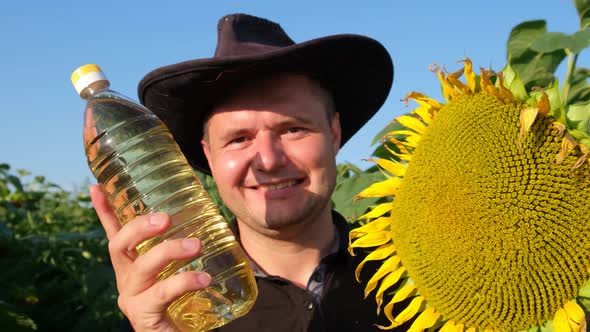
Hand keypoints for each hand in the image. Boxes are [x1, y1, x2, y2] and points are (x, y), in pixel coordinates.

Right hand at [90, 184, 211, 331]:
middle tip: (166, 218)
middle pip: (118, 246)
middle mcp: (126, 279)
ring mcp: (132, 298)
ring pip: (142, 268)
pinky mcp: (143, 316)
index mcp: (132, 264)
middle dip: (139, 227)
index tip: (96, 186)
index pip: (115, 233)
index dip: (104, 211)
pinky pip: (161, 294)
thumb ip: (186, 247)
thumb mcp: (180, 267)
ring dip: (169, 251)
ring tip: (197, 245)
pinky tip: (204, 279)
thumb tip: (210, 216)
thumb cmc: (184, 301)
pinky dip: (184, 282)